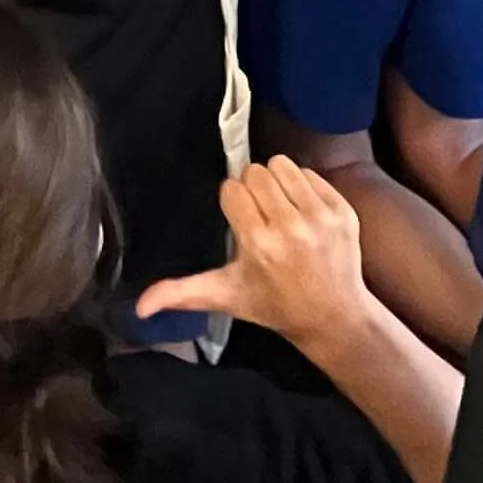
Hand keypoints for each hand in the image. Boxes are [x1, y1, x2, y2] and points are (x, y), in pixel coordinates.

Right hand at [136, 158, 366, 350]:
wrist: (335, 317)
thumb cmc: (275, 305)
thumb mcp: (227, 297)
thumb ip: (182, 293)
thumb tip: (139, 307)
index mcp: (260, 244)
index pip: (232, 190)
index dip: (233, 204)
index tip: (241, 224)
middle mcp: (291, 227)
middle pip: (256, 172)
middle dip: (253, 190)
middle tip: (260, 215)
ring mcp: (321, 217)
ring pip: (283, 165)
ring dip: (276, 182)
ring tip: (279, 208)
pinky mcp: (343, 210)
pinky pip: (310, 173)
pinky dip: (302, 187)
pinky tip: (302, 213)